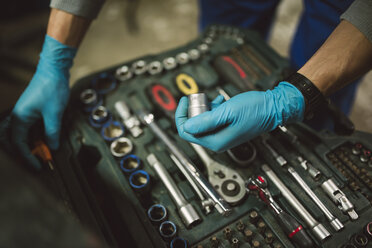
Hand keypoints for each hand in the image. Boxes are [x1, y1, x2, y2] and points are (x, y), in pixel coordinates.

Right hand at [11, 35, 75, 168]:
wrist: (53, 70)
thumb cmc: (52, 88)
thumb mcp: (54, 113)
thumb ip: (52, 132)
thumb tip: (52, 147)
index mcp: (20, 118)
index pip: (19, 144)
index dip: (28, 157)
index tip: (38, 166)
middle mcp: (19, 116)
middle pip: (15, 140)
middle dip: (23, 153)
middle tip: (36, 162)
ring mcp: (24, 113)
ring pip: (22, 134)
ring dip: (31, 145)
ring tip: (42, 154)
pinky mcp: (31, 110)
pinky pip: (29, 127)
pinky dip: (35, 136)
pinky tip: (45, 141)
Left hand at [175, 82, 304, 151]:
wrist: (274, 108)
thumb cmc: (255, 110)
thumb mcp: (227, 112)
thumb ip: (205, 121)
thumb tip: (186, 126)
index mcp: (215, 141)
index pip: (186, 132)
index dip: (181, 115)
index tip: (185, 100)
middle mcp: (217, 141)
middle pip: (193, 127)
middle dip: (194, 111)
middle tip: (202, 98)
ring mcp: (222, 135)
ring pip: (202, 122)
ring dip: (204, 109)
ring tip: (214, 100)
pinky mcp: (227, 128)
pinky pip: (212, 120)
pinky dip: (213, 109)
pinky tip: (220, 101)